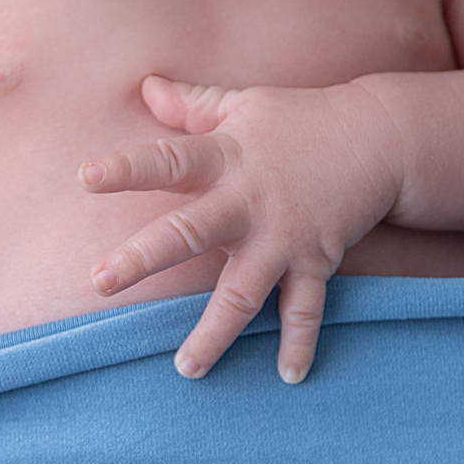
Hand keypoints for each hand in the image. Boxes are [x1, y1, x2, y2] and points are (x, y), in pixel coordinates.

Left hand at [81, 75, 402, 383]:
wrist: (379, 137)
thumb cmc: (300, 119)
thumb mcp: (243, 103)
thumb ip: (192, 104)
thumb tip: (144, 87)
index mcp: (225, 157)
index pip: (167, 160)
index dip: (126, 168)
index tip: (85, 177)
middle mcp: (248, 201)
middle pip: (189, 232)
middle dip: (144, 259)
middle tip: (100, 282)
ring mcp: (283, 236)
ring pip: (242, 292)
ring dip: (215, 332)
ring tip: (185, 369)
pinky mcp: (316, 259)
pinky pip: (305, 309)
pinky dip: (299, 343)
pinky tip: (289, 377)